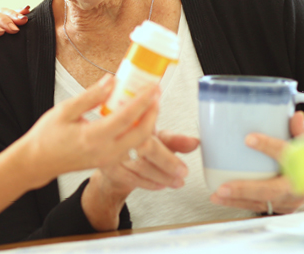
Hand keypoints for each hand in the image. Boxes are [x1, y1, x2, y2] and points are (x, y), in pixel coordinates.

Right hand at [21, 75, 159, 189]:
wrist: (38, 162)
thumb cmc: (47, 137)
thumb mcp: (65, 110)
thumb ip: (91, 96)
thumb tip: (111, 81)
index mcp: (93, 137)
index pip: (127, 117)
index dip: (143, 100)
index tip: (152, 86)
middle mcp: (105, 152)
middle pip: (142, 133)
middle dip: (153, 112)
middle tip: (156, 92)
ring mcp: (108, 159)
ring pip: (139, 142)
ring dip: (148, 121)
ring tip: (149, 102)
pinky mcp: (108, 161)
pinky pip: (131, 146)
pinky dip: (138, 131)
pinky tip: (136, 116)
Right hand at [80, 130, 198, 230]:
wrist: (110, 154)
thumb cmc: (135, 141)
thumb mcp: (155, 136)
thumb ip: (175, 140)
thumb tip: (194, 143)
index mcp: (133, 118)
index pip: (152, 126)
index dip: (171, 135)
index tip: (192, 144)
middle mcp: (120, 132)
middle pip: (146, 147)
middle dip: (168, 162)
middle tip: (183, 171)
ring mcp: (112, 151)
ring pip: (140, 166)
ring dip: (162, 176)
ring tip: (177, 181)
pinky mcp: (108, 167)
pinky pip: (131, 178)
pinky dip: (149, 183)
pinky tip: (161, 185)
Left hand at [211, 111, 303, 213]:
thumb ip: (299, 129)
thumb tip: (295, 116)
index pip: (288, 156)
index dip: (270, 147)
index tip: (249, 139)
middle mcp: (298, 188)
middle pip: (271, 190)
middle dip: (247, 189)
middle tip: (225, 187)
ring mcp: (288, 200)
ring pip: (262, 202)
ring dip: (237, 199)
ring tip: (217, 194)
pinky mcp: (278, 206)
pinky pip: (257, 206)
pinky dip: (238, 203)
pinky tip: (220, 197)